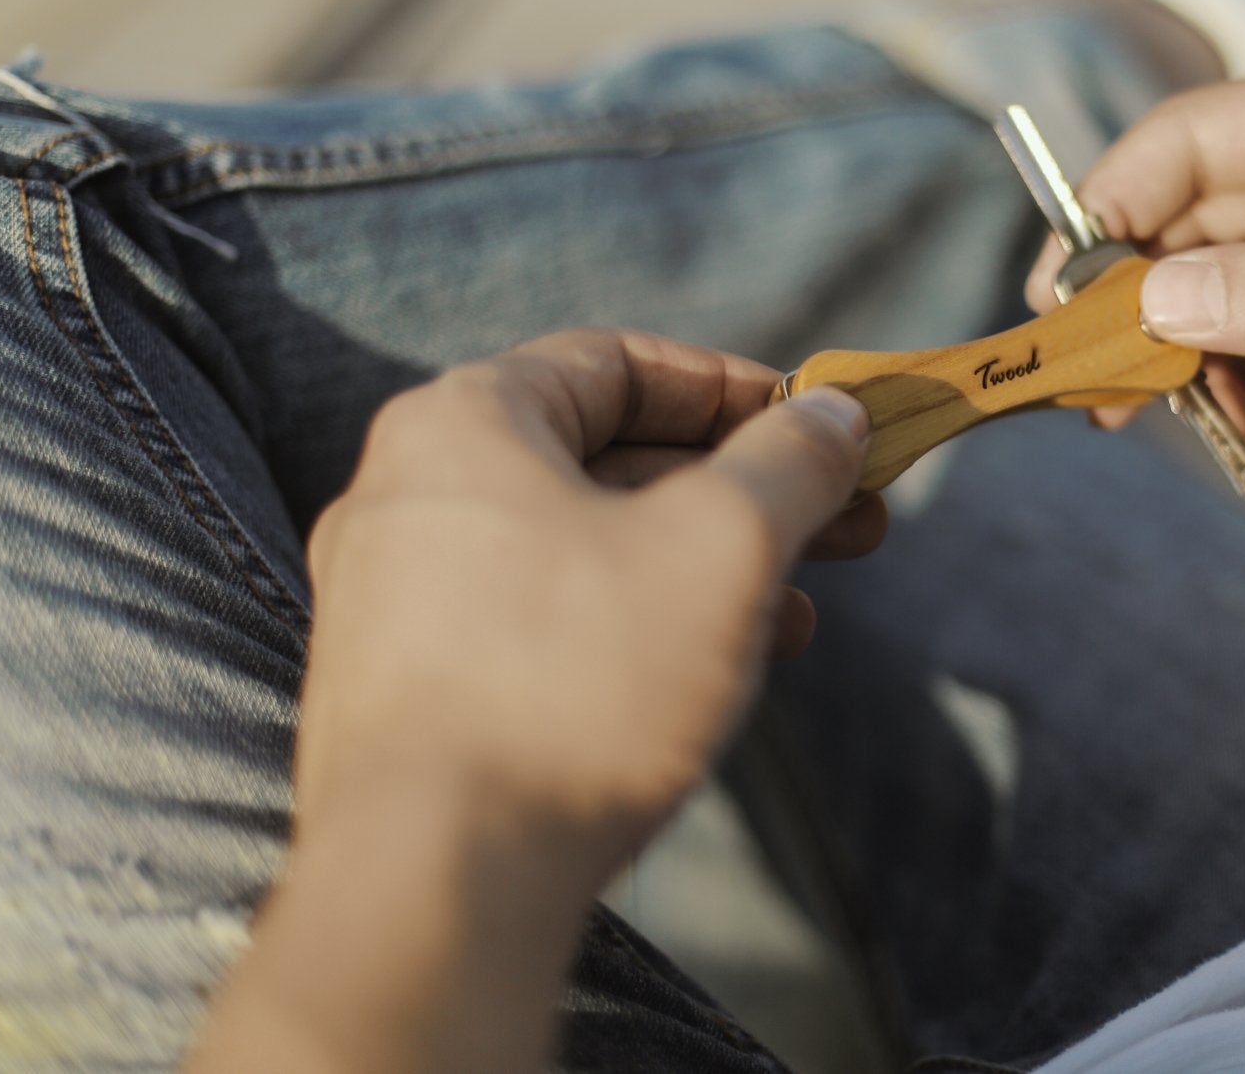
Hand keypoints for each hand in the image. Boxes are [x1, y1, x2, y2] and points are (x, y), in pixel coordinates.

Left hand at [296, 328, 878, 876]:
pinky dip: (633, 631)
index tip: (815, 423)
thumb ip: (789, 463)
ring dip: (699, 570)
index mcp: (464, 424)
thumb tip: (836, 414)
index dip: (732, 386)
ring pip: (579, 552)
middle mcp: (410, 498)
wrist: (435, 883)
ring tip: (801, 618)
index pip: (613, 362)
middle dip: (739, 491)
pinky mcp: (409, 695)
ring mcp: (397, 603)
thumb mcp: (721, 545)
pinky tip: (712, 680)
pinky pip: (540, 626)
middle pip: (604, 461)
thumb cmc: (575, 683)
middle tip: (848, 520)